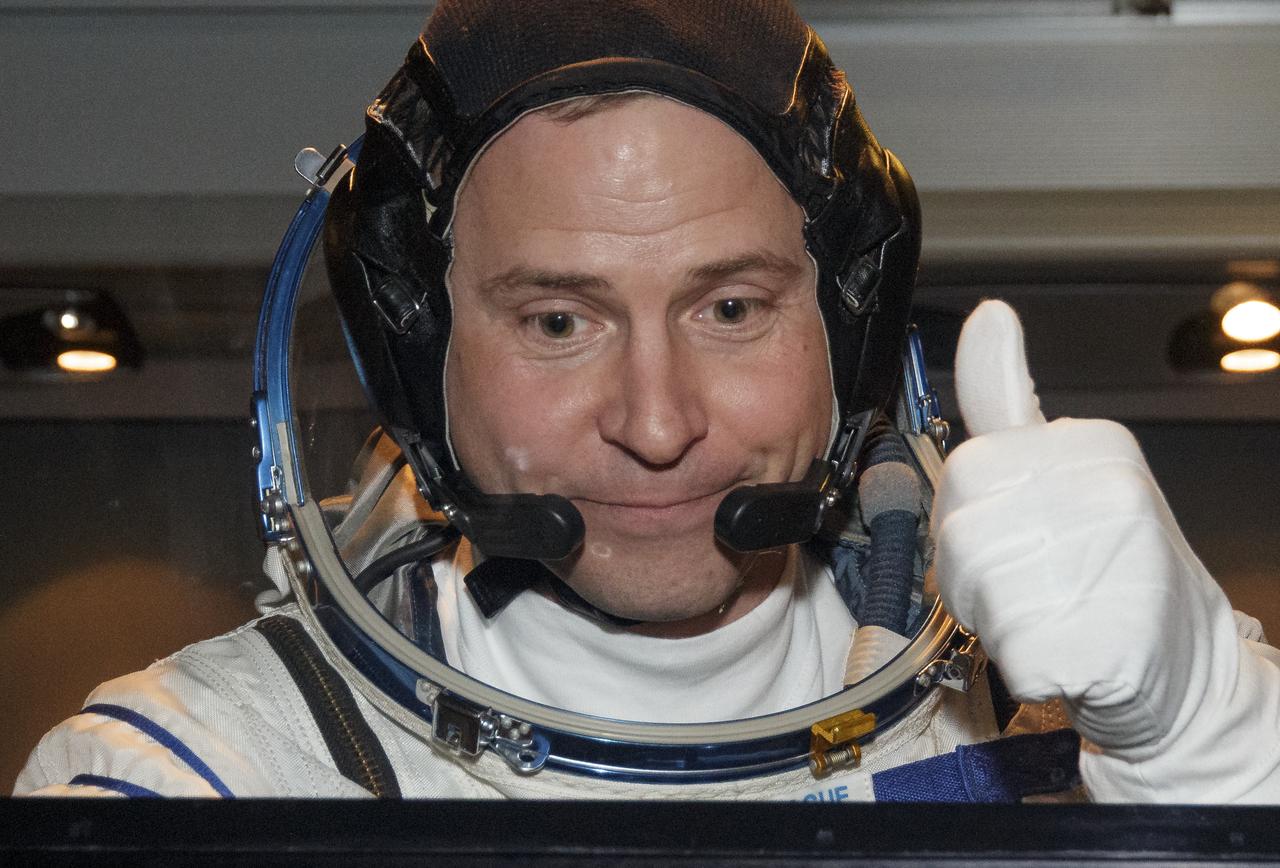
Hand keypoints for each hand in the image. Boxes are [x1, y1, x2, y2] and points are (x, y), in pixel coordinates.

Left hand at [931, 299, 1279, 801]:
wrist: (1185, 663)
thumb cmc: (1111, 564)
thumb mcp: (1062, 466)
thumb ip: (1005, 399)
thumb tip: (987, 313)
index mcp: (1093, 445)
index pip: (965, 473)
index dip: (967, 518)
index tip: (1012, 535)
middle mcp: (1106, 493)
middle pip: (960, 536)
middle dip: (971, 574)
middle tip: (1028, 587)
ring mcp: (1113, 565)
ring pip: (979, 595)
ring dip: (995, 620)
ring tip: (1048, 616)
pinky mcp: (1107, 641)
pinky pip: (1013, 654)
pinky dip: (1024, 665)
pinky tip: (1063, 653)